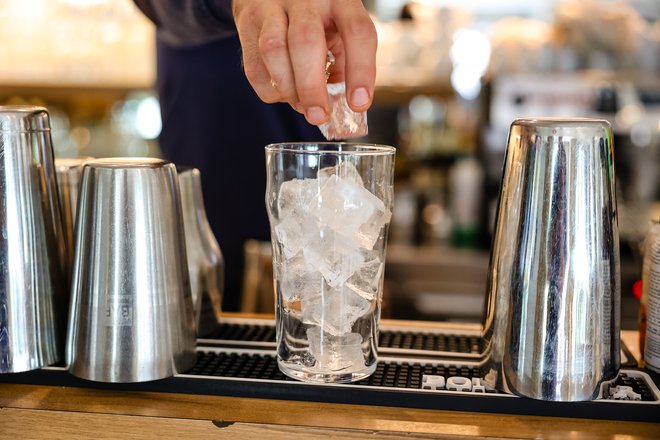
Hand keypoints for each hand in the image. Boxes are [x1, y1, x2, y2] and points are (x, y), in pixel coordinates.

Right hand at [232, 0, 376, 124]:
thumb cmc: (315, 16)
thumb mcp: (339, 29)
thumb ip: (344, 63)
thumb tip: (339, 104)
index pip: (357, 31)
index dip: (361, 71)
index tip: (359, 103)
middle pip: (306, 40)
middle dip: (311, 86)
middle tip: (318, 115)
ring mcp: (272, 6)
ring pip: (274, 50)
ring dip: (287, 88)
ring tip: (300, 104)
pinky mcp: (247, 21)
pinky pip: (254, 66)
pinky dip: (270, 89)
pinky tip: (282, 92)